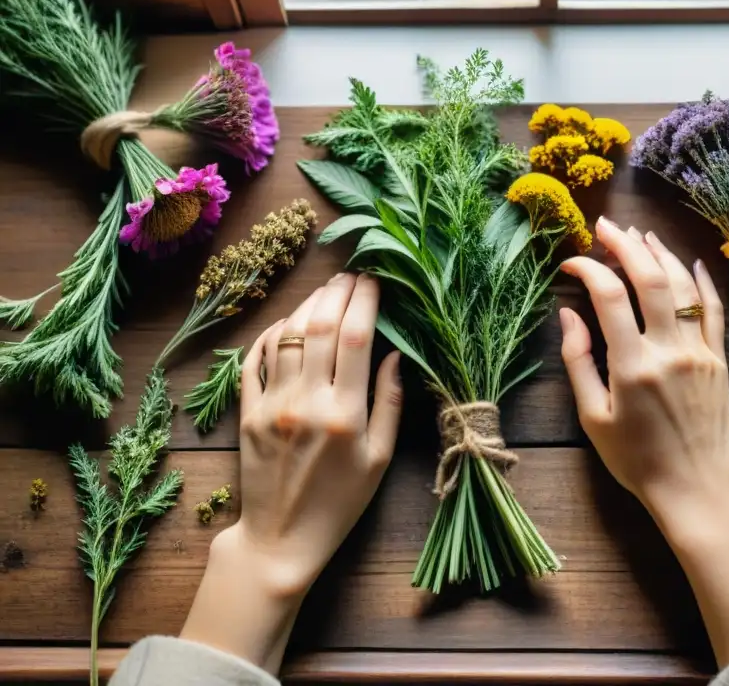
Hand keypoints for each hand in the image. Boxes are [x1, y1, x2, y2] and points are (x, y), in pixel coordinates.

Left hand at [181, 273, 401, 672]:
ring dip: (307, 304)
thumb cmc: (341, 503)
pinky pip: (255, 359)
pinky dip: (270, 333)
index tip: (374, 280)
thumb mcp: (379, 459)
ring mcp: (272, 405)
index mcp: (345, 414)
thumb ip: (389, 403)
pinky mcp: (248, 413)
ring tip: (325, 291)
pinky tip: (286, 322)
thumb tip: (395, 354)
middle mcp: (307, 402)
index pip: (356, 337)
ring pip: (286, 335)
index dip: (366, 300)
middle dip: (338, 291)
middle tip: (351, 275)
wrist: (281, 538)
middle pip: (320, 325)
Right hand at [560, 218, 728, 666]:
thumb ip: (579, 361)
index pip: (608, 296)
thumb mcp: (593, 417)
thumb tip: (569, 313)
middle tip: (607, 226)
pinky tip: (690, 262)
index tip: (572, 262)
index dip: (588, 268)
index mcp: (632, 365)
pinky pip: (712, 309)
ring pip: (683, 286)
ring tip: (641, 235)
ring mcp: (699, 351)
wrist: (697, 489)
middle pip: (649, 278)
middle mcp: (669, 349)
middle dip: (626, 245)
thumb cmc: (637, 461)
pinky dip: (701, 281)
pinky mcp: (718, 359)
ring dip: (661, 255)